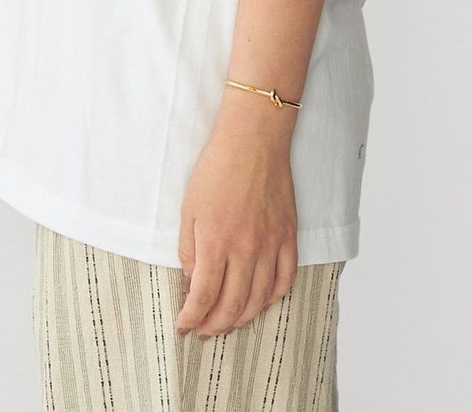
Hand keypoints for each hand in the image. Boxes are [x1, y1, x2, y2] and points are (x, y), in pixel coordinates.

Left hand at [174, 105, 299, 338]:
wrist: (253, 140)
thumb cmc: (216, 168)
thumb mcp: (189, 208)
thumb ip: (188, 250)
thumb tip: (191, 283)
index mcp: (215, 243)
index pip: (203, 297)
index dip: (191, 318)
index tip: (183, 326)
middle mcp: (245, 250)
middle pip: (231, 306)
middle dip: (213, 326)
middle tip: (202, 331)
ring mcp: (270, 245)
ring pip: (259, 300)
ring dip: (241, 318)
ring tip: (227, 322)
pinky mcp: (288, 237)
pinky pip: (285, 279)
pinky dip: (273, 298)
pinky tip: (261, 302)